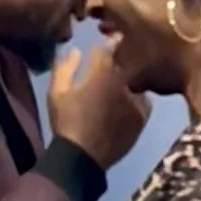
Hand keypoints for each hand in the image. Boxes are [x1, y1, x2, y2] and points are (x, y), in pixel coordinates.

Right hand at [48, 46, 149, 170]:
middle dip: (119, 62)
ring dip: (128, 82)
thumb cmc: (66, 121)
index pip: (108, 47)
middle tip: (111, 69)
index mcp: (101, 72)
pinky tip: (126, 106)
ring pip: (135, 82)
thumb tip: (77, 50)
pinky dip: (136, 100)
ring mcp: (135, 100)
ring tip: (119, 89)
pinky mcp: (142, 117)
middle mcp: (123, 82)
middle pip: (125, 63)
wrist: (82, 156)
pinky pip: (143, 101)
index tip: (104, 46)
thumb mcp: (56, 91)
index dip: (106, 44)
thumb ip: (65, 66)